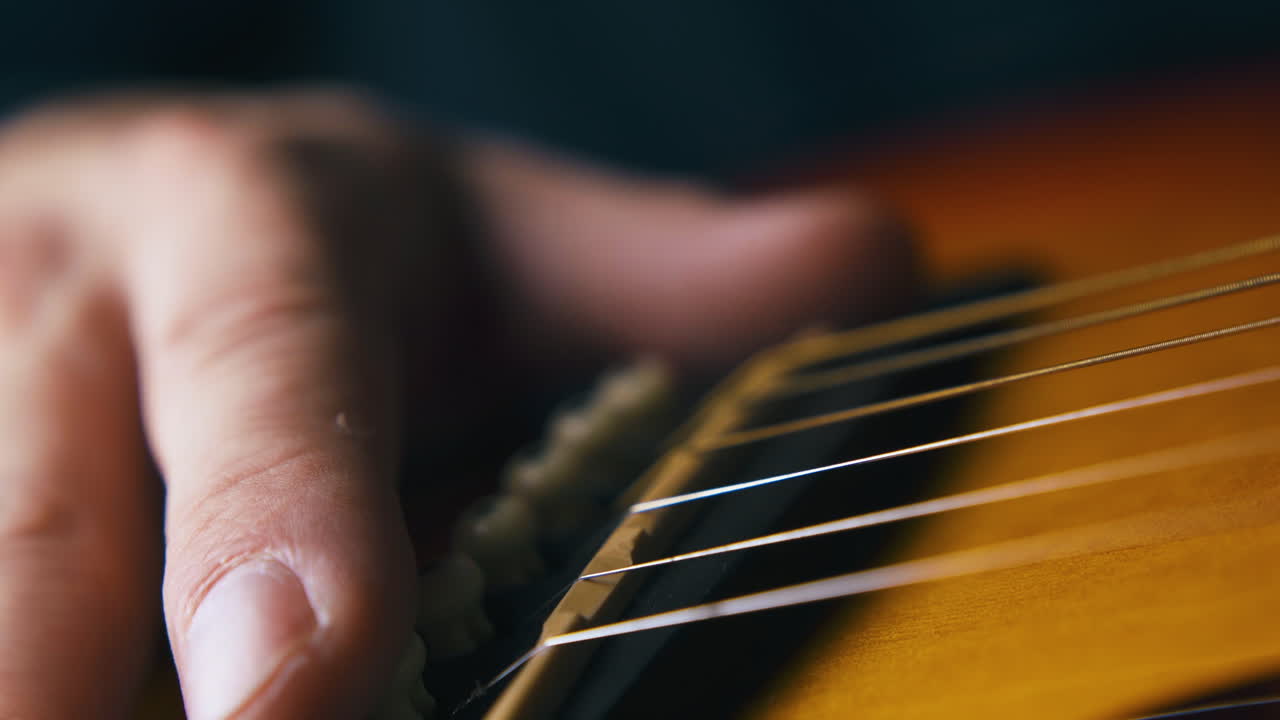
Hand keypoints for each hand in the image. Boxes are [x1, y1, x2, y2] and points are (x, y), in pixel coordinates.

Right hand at [0, 91, 909, 718]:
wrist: (133, 201)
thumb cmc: (343, 241)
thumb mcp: (506, 234)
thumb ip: (668, 274)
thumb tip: (881, 266)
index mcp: (249, 221)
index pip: (260, 369)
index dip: (274, 524)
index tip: (295, 694)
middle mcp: (74, 296)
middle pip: (47, 520)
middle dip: (71, 680)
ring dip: (38, 686)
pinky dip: (26, 674)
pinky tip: (78, 707)